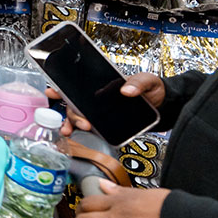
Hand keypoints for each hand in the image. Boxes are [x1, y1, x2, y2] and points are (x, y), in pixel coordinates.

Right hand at [47, 72, 165, 135]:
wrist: (164, 106)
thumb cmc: (154, 89)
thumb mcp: (148, 81)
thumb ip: (139, 83)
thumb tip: (127, 90)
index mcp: (103, 83)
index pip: (78, 83)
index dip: (62, 86)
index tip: (52, 91)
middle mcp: (96, 97)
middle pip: (75, 103)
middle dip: (72, 113)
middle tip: (82, 121)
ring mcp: (99, 111)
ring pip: (77, 116)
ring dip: (71, 123)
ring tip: (71, 131)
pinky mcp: (105, 123)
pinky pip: (89, 127)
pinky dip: (80, 132)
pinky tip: (76, 136)